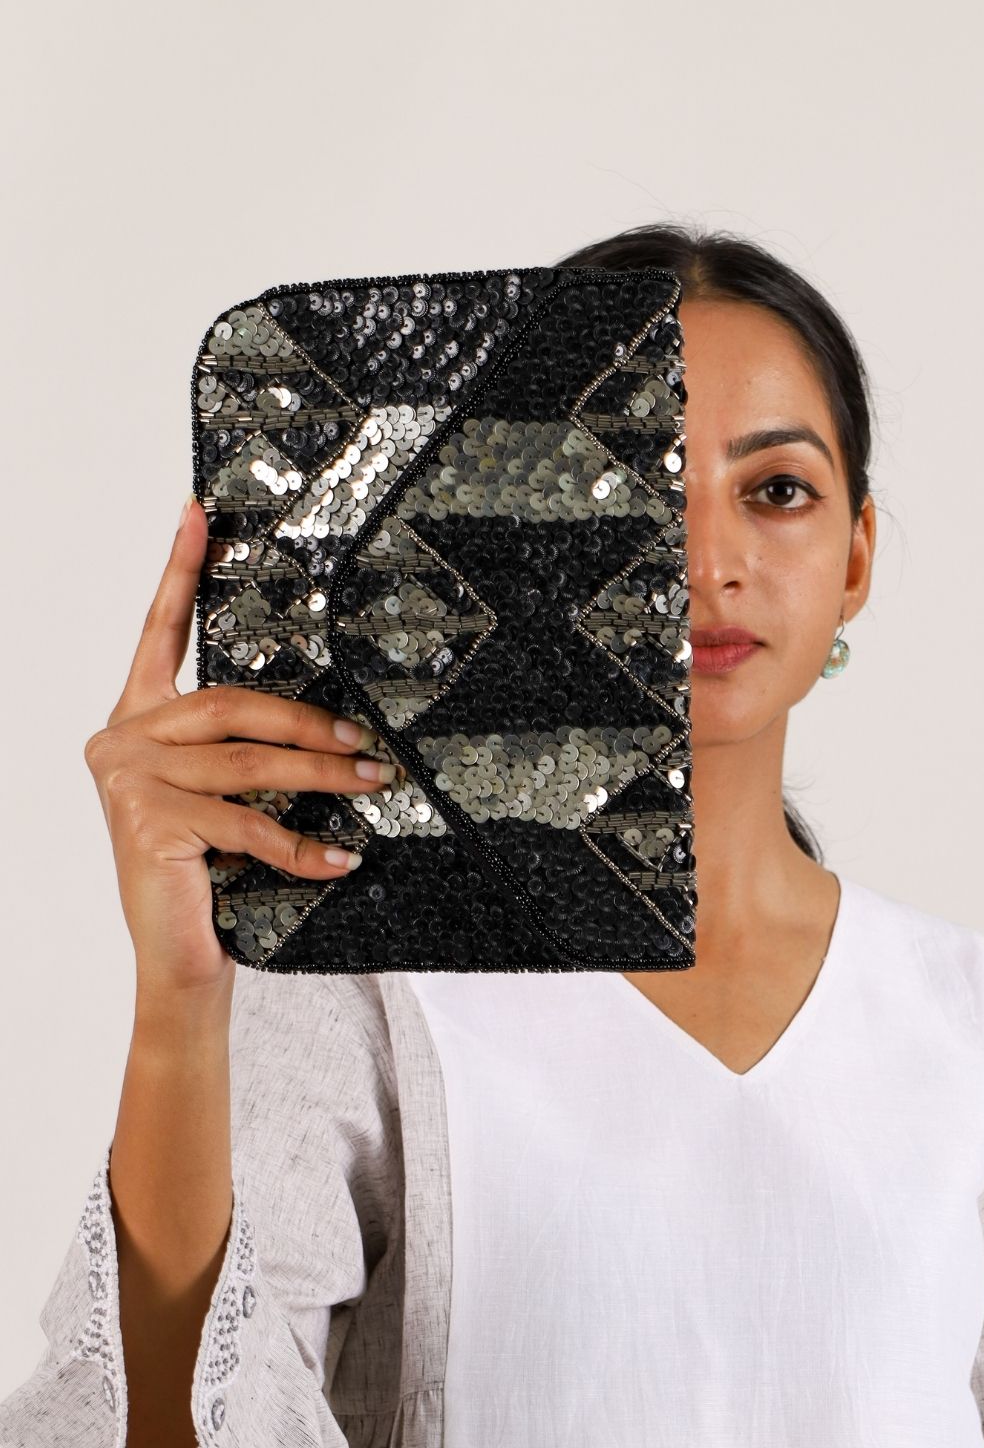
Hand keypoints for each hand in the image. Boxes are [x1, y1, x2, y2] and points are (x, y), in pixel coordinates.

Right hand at [84, 495, 394, 994]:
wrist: (178, 960)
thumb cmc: (207, 874)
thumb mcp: (220, 796)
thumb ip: (239, 746)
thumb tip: (322, 713)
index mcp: (136, 720)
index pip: (159, 632)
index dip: (180, 570)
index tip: (200, 513)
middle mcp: (121, 740)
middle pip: (228, 704)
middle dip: (307, 721)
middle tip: (365, 742)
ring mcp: (129, 782)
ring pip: (247, 762)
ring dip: (320, 776)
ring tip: (373, 784)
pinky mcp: (148, 824)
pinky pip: (247, 823)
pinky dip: (301, 844)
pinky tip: (340, 857)